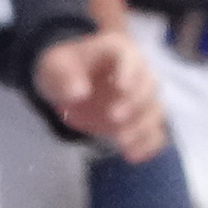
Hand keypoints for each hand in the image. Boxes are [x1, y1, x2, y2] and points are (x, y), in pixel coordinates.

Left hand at [35, 30, 165, 161]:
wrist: (65, 85)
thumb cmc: (62, 69)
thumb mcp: (53, 67)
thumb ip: (63, 77)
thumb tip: (79, 93)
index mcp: (117, 51)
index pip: (130, 57)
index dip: (129, 72)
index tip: (121, 87)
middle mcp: (136, 72)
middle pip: (149, 84)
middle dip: (135, 102)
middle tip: (114, 117)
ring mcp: (139, 98)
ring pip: (154, 110)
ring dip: (142, 126)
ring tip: (121, 142)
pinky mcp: (138, 120)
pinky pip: (153, 131)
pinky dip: (147, 143)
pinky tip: (132, 155)